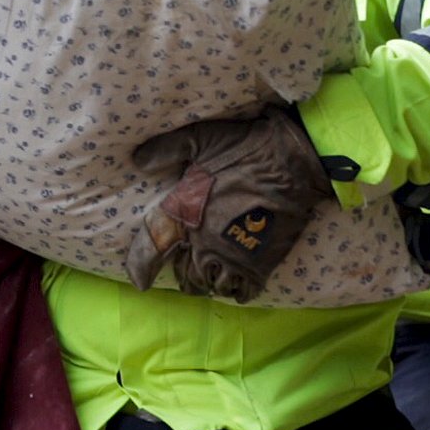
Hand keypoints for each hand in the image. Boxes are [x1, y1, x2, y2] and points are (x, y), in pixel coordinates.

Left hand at [123, 108, 327, 299]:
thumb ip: (166, 148)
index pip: (151, 249)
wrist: (292, 163)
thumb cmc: (245, 148)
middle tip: (190, 269)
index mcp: (185, 214)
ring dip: (210, 283)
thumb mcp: (200, 138)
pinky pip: (240, 292)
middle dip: (185, 275)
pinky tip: (238, 281)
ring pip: (211, 286)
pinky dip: (236, 290)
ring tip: (214, 275)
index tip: (140, 280)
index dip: (140, 268)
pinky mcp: (259, 265)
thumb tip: (137, 160)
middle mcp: (203, 242)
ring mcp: (231, 257)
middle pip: (185, 276)